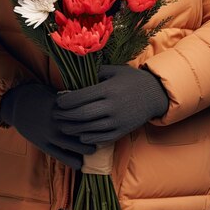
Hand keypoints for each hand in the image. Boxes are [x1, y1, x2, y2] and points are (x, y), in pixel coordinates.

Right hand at [0, 82, 95, 168]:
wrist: (17, 104)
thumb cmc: (39, 95)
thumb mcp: (55, 92)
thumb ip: (70, 99)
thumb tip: (89, 99)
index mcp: (60, 105)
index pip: (80, 112)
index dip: (92, 116)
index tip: (104, 118)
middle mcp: (55, 120)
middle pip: (77, 128)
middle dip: (91, 133)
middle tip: (104, 136)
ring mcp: (48, 133)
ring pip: (69, 143)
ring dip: (83, 148)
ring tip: (94, 150)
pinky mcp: (42, 143)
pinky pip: (57, 154)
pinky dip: (69, 159)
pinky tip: (79, 164)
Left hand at [54, 64, 168, 143]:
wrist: (154, 95)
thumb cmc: (132, 80)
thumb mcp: (115, 71)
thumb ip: (96, 73)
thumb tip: (75, 76)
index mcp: (108, 89)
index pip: (81, 97)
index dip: (66, 101)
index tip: (58, 101)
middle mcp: (112, 106)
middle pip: (82, 114)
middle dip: (65, 115)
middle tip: (55, 114)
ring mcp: (117, 121)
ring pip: (89, 128)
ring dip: (73, 128)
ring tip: (63, 125)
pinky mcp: (121, 132)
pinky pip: (100, 138)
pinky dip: (87, 137)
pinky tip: (80, 133)